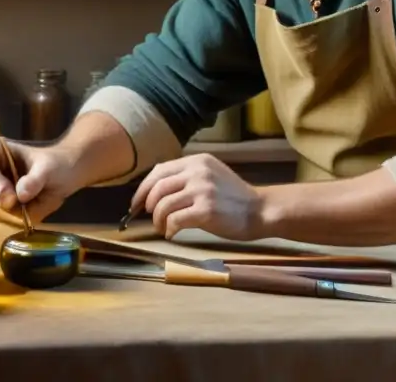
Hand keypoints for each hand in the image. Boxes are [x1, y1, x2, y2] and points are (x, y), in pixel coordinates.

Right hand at [0, 137, 79, 224]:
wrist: (66, 175)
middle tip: (24, 202)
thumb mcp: (49, 168)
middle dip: (4, 201)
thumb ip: (35, 180)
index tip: (10, 196)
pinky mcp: (0, 207)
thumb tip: (21, 194)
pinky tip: (31, 208)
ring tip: (33, 202)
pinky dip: (18, 218)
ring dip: (13, 211)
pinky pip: (3, 219)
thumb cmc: (56, 164)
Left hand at [131, 153, 263, 240]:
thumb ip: (187, 176)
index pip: (159, 171)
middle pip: (157, 188)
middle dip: (147, 206)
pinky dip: (169, 229)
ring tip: (163, 228)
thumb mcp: (211, 175)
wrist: (259, 210)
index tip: (136, 203)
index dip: (143, 188)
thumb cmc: (234, 197)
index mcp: (197, 161)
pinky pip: (174, 220)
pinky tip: (172, 234)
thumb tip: (155, 190)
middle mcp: (197, 172)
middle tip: (150, 218)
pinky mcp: (205, 210)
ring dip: (158, 220)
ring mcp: (202, 190)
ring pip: (162, 205)